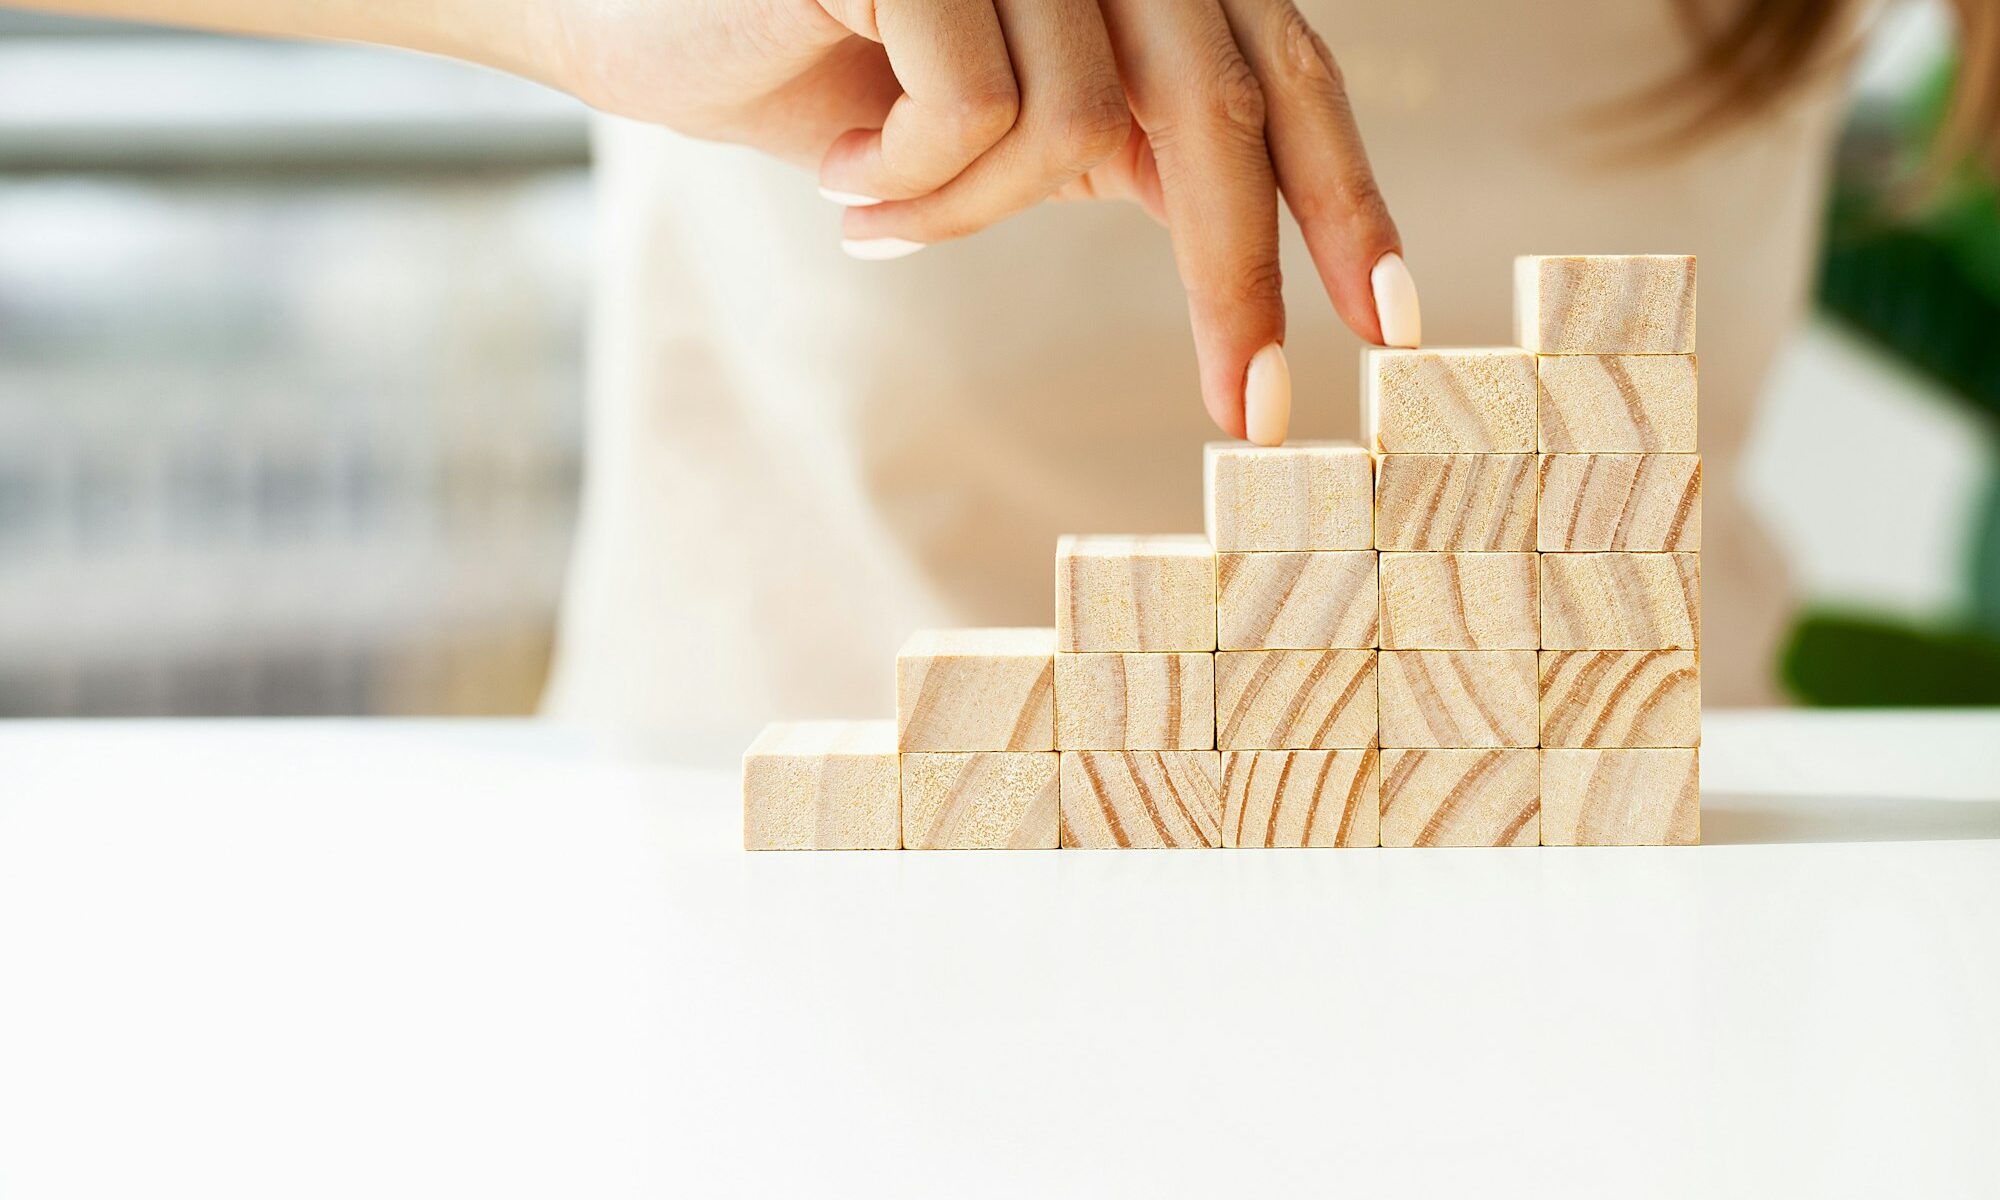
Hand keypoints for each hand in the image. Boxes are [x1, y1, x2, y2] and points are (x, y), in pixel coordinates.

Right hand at [534, 0, 1422, 443]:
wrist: (626, 14)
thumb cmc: (807, 73)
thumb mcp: (991, 119)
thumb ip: (1108, 141)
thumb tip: (1238, 235)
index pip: (1275, 64)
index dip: (1343, 194)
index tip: (1393, 325)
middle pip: (1215, 101)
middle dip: (1238, 278)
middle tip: (1250, 420)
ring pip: (1069, 125)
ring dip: (968, 214)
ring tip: (873, 215)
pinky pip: (973, 108)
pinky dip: (913, 178)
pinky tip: (839, 169)